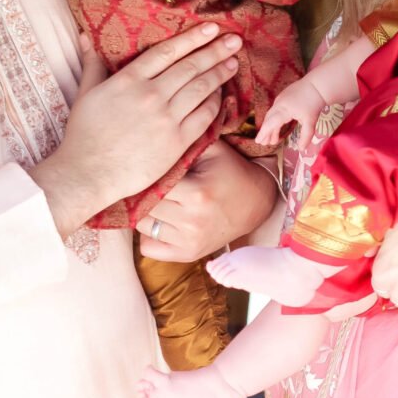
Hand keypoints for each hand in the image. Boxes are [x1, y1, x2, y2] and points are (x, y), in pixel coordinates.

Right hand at [30, 23, 241, 239]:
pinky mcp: (176, 142)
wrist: (89, 174)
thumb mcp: (85, 94)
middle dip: (215, 51)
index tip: (211, 28)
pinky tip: (221, 94)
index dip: (192, 38)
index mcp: (128, 80)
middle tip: (234, 40)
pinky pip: (202, 117)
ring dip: (219, 74)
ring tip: (233, 63)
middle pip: (190, 67)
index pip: (167, 51)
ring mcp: (165, 119)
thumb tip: (84, 35)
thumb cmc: (83, 136)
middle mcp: (151, 95)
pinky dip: (214, 103)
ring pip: (200, 89)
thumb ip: (92, 64)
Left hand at [136, 139, 278, 262]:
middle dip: (143, 194)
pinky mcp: (188, 254)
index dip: (147, 177)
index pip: (151, 186)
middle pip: (144, 206)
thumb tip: (149, 144)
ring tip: (160, 202)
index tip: (151, 171)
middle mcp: (192, 221)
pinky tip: (162, 222)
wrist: (255, 201)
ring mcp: (190, 241)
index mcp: (196, 193)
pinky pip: (148, 248)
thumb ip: (182, 143)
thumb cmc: (229, 170)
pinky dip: (149, 235)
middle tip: (152, 186)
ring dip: (145, 213)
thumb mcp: (211, 149)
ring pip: (142, 226)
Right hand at [256, 76, 325, 147]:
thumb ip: (306, 136)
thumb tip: (302, 149)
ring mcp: (280, 99)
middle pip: (269, 120)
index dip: (264, 133)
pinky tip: (277, 127)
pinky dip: (274, 120)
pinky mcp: (283, 97)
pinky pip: (275, 111)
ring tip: (272, 140)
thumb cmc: (313, 103)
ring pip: (272, 115)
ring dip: (270, 127)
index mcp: (284, 110)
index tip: (258, 142)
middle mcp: (279, 104)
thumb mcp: (311, 121)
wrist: (317, 84)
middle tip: (263, 144)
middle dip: (265, 132)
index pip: (271, 123)